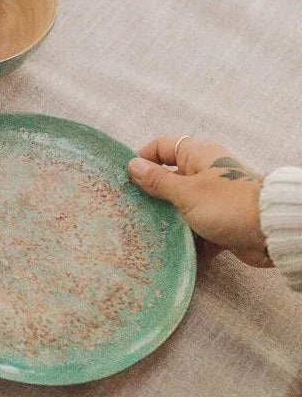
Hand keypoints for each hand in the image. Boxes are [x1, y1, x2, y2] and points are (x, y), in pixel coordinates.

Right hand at [127, 136, 270, 266]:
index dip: (143, 159)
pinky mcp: (219, 222)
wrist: (271, 232)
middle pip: (169, 179)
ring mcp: (212, 198)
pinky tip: (166, 249)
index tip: (125, 178)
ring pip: (180, 206)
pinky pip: (194, 228)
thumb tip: (132, 165)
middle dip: (150, 194)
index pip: (162, 147)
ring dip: (166, 218)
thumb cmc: (227, 204)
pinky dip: (184, 238)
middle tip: (128, 207)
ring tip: (142, 230)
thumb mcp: (186, 192)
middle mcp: (204, 173)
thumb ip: (158, 181)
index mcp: (197, 156)